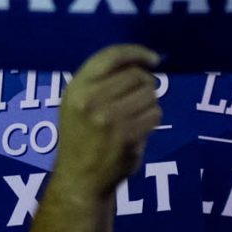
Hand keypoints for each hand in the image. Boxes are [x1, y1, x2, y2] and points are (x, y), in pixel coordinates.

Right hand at [50, 44, 161, 198]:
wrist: (79, 179)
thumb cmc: (80, 137)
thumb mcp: (76, 103)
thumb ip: (100, 80)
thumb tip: (140, 61)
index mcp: (77, 88)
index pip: (112, 56)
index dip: (137, 53)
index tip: (153, 59)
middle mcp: (91, 100)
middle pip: (136, 75)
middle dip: (146, 83)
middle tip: (141, 96)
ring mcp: (109, 119)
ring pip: (149, 94)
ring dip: (149, 103)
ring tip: (137, 115)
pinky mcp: (127, 136)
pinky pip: (155, 114)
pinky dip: (152, 119)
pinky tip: (140, 128)